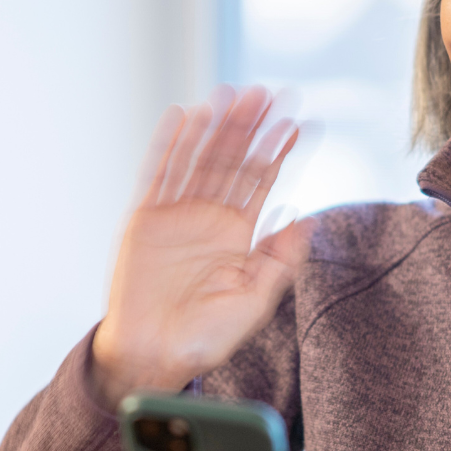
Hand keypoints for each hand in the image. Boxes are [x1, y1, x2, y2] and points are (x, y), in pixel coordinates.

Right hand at [91, 86, 313, 407]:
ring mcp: (175, 216)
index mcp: (237, 236)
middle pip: (231, 161)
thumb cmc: (204, 339)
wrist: (152, 357)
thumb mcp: (253, 303)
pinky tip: (183, 116)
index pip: (261, 182)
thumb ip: (279, 262)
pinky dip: (169, 145)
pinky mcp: (144, 220)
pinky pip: (158, 174)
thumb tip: (306, 220)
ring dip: (215, 127)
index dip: (278, 152)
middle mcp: (207, 219)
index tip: (298, 122)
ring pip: (199, 159)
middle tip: (267, 92)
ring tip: (232, 92)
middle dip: (249, 127)